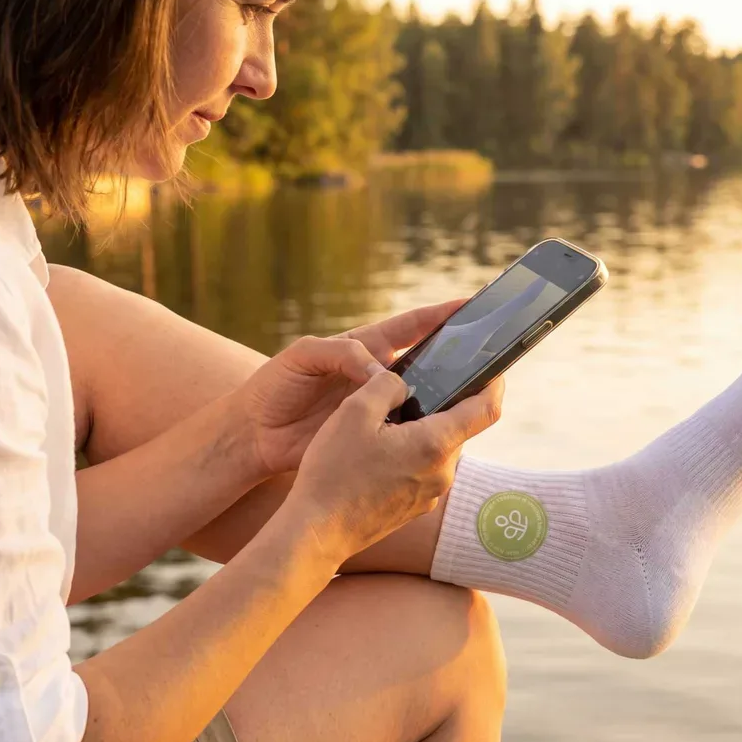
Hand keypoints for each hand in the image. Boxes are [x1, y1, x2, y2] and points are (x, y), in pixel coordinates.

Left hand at [235, 300, 466, 478]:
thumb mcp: (304, 356)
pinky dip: (423, 431)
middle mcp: (377, 375)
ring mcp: (377, 407)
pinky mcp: (371, 436)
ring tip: (475, 395)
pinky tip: (442, 435)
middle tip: (487, 355)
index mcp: (364, 347)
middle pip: (427, 362)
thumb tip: (383, 372)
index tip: (472, 305)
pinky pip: (404, 431)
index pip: (411, 327)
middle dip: (456, 357)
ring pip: (421, 400)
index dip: (441, 316)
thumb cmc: (274, 386)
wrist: (253, 433)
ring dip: (445, 398)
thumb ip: (342, 354)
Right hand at [284, 368, 504, 562]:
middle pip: (458, 426)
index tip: (491, 368)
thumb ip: (386, 385)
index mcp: (435, 445)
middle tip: (410, 389)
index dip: (494, 383)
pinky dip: (410, 453)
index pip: (486, 409)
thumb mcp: (354, 411)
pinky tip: (375, 452)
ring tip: (383, 422)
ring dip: (421, 430)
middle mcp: (442, 473)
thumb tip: (405, 384)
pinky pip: (423, 469)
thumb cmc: (334, 473)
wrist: (318, 532)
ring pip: (437, 448)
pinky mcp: (415, 507)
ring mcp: (430, 494)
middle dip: (440, 405)